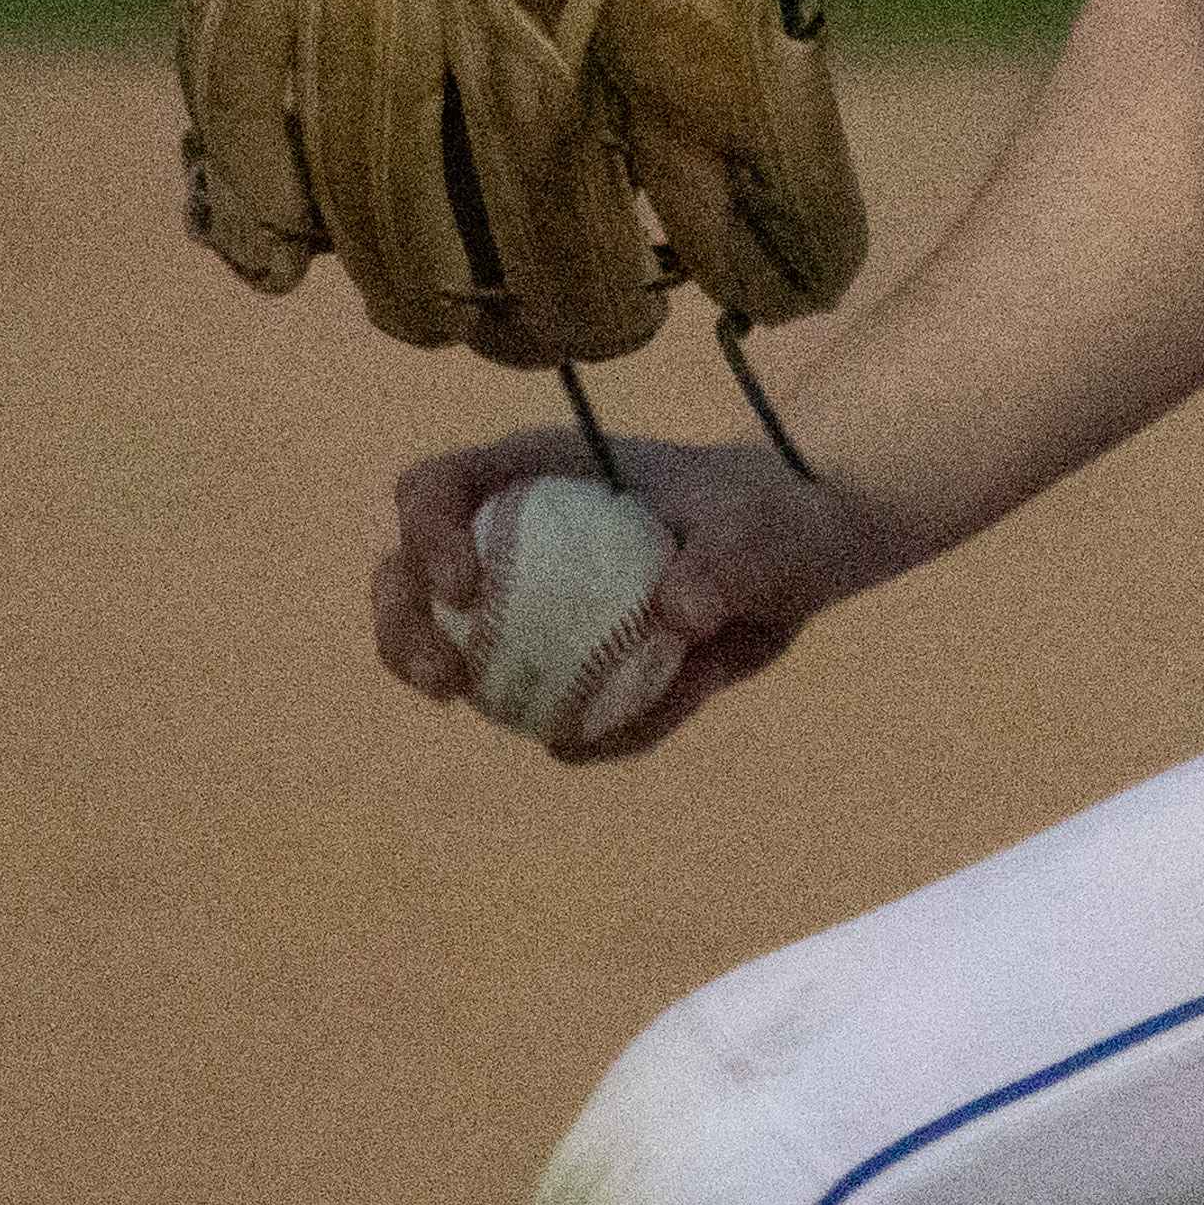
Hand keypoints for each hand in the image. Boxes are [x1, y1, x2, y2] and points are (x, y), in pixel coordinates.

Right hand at [373, 424, 928, 762]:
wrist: (800, 558)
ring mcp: (530, 602)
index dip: (427, 532)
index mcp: (534, 473)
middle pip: (409, 574)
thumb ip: (726, 560)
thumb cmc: (771, 513)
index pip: (439, 488)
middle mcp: (512, 533)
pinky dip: (584, 731)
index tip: (465, 586)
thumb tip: (677, 615)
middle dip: (403, 628)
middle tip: (445, 681)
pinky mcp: (566, 663)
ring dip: (453, 684)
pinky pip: (547, 709)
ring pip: (451, 644)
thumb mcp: (760, 528)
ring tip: (526, 726)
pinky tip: (630, 725)